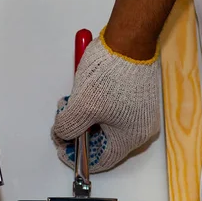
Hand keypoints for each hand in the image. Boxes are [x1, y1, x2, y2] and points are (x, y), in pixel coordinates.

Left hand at [52, 29, 160, 172]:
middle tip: (61, 124)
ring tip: (69, 106)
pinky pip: (113, 112)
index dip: (77, 158)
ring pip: (106, 127)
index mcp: (130, 137)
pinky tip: (82, 98)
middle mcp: (140, 128)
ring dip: (85, 121)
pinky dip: (95, 110)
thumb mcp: (81, 105)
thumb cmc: (109, 74)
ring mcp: (140, 112)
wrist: (129, 40)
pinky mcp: (137, 97)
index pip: (101, 161)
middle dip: (79, 135)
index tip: (61, 148)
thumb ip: (69, 127)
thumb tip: (63, 134)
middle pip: (104, 144)